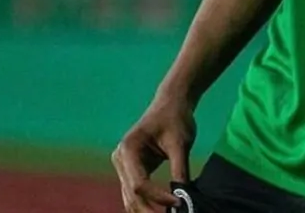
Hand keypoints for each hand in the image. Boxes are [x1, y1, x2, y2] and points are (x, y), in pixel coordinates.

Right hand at [112, 94, 196, 211]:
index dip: (158, 197)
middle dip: (149, 210)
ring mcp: (123, 166)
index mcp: (129, 149)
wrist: (172, 103)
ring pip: (131, 198)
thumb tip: (183, 198)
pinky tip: (163, 210)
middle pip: (132, 195)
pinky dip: (148, 203)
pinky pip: (136, 192)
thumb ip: (179, 171)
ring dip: (147, 210)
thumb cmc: (176, 118)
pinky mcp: (131, 170)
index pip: (139, 184)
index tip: (179, 202)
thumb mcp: (180, 143)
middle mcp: (120, 158)